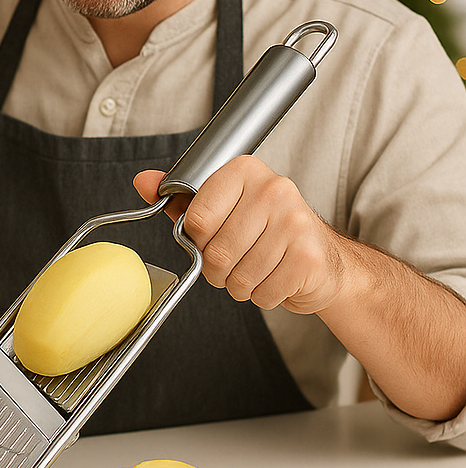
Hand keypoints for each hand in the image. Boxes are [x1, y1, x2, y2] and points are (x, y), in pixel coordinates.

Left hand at [133, 156, 343, 314]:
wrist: (324, 259)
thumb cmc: (264, 233)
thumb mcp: (221, 209)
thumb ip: (182, 200)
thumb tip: (142, 181)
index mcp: (244, 171)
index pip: (196, 219)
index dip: (198, 240)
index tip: (211, 237)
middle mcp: (273, 189)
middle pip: (216, 252)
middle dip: (218, 270)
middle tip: (235, 261)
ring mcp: (295, 222)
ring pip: (238, 277)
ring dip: (240, 285)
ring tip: (256, 269)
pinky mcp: (309, 257)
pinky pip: (263, 293)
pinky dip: (263, 296)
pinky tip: (276, 278)